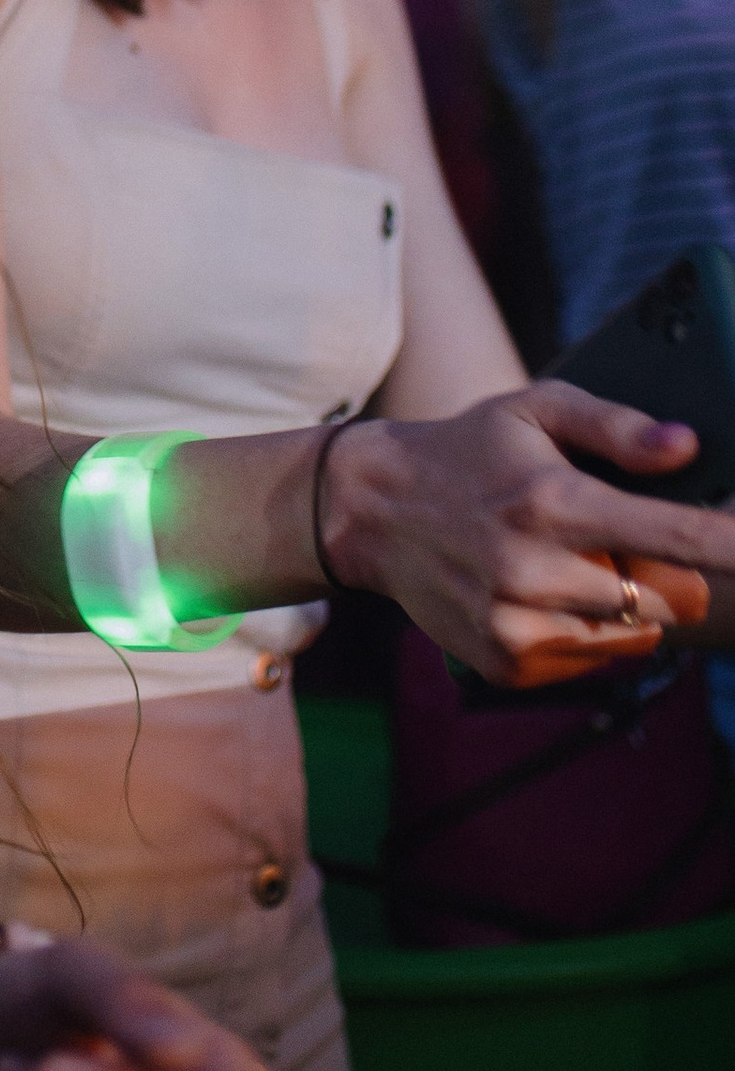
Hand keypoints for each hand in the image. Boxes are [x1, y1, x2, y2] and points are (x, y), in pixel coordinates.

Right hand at [326, 387, 734, 687]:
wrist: (372, 510)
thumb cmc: (469, 450)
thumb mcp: (534, 409)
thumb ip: (616, 426)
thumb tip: (686, 446)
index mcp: (552, 500)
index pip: (672, 534)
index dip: (731, 546)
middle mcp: (535, 569)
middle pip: (666, 597)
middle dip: (670, 574)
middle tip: (626, 542)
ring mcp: (518, 622)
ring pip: (635, 636)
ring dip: (629, 605)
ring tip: (576, 564)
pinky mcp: (506, 661)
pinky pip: (592, 661)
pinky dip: (589, 632)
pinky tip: (546, 593)